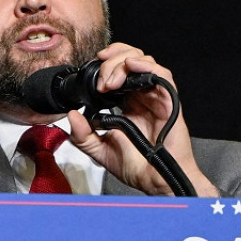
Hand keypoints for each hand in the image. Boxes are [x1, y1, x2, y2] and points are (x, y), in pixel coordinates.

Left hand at [66, 43, 218, 196]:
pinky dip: (146, 65)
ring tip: (110, 82)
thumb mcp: (100, 151)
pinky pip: (162, 74)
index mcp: (127, 103)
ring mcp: (156, 97)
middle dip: (111, 61)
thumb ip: (83, 135)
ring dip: (123, 63)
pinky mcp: (169, 101)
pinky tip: (131, 66)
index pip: (118, 69)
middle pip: (130, 59)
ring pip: (143, 61)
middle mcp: (142, 96)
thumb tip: (71, 116)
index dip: (106, 62)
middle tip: (101, 80)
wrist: (155, 181)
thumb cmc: (136, 167)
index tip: (91, 68)